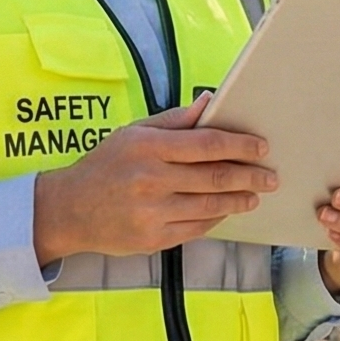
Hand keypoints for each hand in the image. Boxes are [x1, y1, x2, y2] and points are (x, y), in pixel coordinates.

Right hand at [31, 98, 276, 261]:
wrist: (69, 210)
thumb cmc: (104, 166)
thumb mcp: (133, 133)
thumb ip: (174, 120)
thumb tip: (210, 101)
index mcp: (148, 148)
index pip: (207, 144)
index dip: (240, 145)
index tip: (261, 147)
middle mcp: (151, 180)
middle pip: (215, 177)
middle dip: (250, 176)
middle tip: (270, 176)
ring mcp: (153, 213)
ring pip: (210, 205)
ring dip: (239, 200)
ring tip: (255, 194)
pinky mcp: (154, 239)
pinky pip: (197, 227)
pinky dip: (216, 217)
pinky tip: (227, 209)